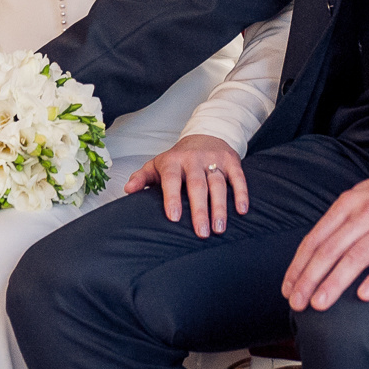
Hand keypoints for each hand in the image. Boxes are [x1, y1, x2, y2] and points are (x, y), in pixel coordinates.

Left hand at [125, 134, 247, 237]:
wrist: (204, 135)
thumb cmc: (177, 159)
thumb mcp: (156, 165)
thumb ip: (142, 178)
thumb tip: (127, 190)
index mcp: (172, 161)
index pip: (171, 179)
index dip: (172, 197)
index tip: (174, 218)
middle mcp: (193, 159)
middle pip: (197, 185)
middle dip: (200, 209)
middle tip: (201, 233)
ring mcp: (213, 159)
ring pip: (218, 184)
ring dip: (220, 207)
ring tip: (219, 229)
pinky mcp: (231, 160)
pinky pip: (238, 177)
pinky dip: (241, 193)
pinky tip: (242, 210)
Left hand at [282, 164, 368, 310]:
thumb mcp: (363, 197)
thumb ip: (342, 220)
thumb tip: (315, 250)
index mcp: (349, 203)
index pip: (316, 238)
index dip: (299, 265)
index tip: (288, 289)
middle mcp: (367, 212)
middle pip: (332, 248)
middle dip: (310, 278)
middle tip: (297, 304)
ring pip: (358, 255)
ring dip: (336, 281)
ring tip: (320, 303)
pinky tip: (365, 295)